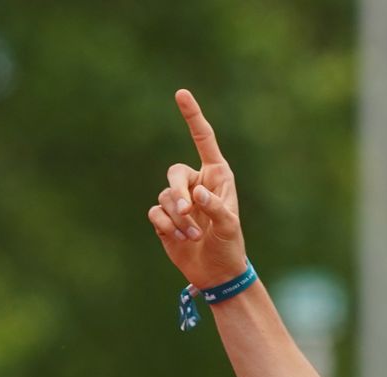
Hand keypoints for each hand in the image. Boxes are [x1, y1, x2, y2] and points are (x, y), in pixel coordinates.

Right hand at [147, 89, 245, 287]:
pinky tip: (181, 239)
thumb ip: (215, 208)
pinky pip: (156, 212)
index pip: (203, 140)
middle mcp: (196, 183)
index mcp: (217, 176)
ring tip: (194, 235)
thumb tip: (196, 194)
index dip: (192, 116)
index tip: (181, 93)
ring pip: (165, 196)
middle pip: (174, 173)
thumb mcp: (229, 227)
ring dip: (178, 218)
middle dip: (178, 193)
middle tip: (189, 212)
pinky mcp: (165, 216)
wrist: (217, 272)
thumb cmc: (230, 245)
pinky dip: (167, 226)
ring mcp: (179, 199)